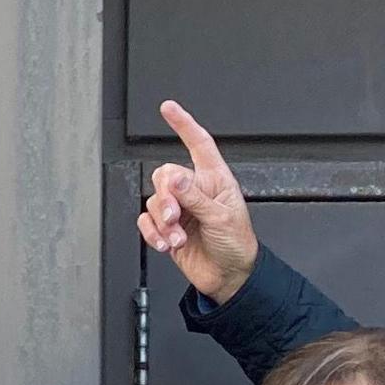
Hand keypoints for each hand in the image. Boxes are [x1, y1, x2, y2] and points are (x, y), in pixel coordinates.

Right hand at [136, 101, 258, 304]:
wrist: (229, 276)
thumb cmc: (237, 245)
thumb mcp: (221, 217)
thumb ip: (195, 197)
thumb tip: (174, 179)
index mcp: (214, 179)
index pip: (198, 144)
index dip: (184, 124)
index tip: (168, 108)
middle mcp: (195, 190)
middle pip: (165, 176)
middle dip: (166, 198)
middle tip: (175, 216)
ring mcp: (180, 209)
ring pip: (154, 201)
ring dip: (162, 222)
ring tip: (177, 237)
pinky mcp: (167, 228)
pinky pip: (146, 221)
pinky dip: (152, 234)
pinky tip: (166, 244)